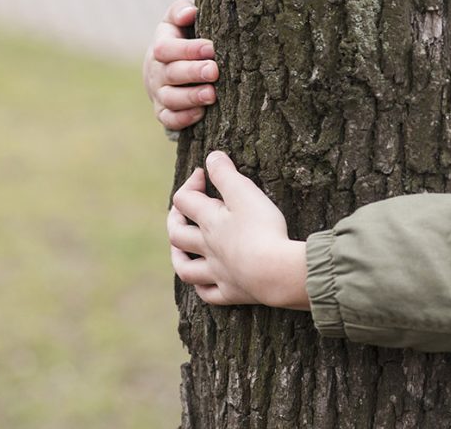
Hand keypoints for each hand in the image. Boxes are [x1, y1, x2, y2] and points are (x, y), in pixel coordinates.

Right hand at [143, 0, 218, 130]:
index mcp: (161, 47)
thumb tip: (190, 12)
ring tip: (212, 94)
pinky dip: (183, 118)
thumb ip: (180, 11)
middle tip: (214, 70)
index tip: (210, 48)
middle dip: (193, 72)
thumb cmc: (181, 38)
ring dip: (191, 97)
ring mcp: (159, 93)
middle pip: (170, 74)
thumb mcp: (177, 21)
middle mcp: (156, 72)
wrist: (169, 66)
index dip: (187, 49)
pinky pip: (169, 119)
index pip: (166, 49)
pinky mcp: (164, 111)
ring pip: (170, 99)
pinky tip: (201, 113)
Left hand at [168, 151, 309, 309]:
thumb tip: (211, 157)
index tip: (206, 173)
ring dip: (179, 256)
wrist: (275, 272)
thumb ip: (226, 174)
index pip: (186, 199)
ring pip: (186, 268)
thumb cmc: (262, 229)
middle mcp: (208, 247)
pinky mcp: (233, 292)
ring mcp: (218, 272)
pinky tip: (206, 282)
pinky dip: (203, 288)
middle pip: (178, 234)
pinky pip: (209, 294)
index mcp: (210, 222)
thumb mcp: (245, 193)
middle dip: (175, 219)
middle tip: (182, 209)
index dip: (191, 182)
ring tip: (179, 249)